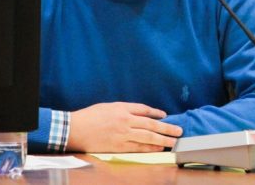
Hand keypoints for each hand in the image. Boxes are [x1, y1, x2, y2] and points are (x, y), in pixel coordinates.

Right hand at [67, 102, 182, 151]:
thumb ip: (126, 109)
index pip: (144, 111)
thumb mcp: (109, 106)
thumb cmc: (90, 116)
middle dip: (167, 129)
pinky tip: (158, 148)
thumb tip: (143, 113)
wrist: (74, 129)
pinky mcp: (118, 147)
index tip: (166, 116)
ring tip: (173, 142)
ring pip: (147, 137)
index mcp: (122, 109)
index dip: (156, 114)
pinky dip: (150, 148)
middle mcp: (125, 121)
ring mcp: (122, 135)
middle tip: (179, 131)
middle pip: (151, 125)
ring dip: (162, 140)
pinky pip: (138, 148)